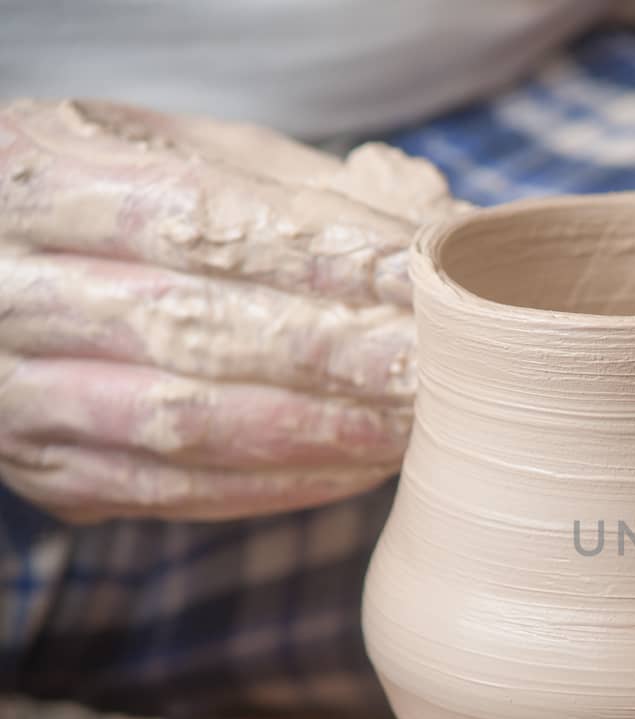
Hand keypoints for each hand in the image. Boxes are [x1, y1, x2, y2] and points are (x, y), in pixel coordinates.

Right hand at [0, 99, 460, 521]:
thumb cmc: (110, 201)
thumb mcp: (176, 153)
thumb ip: (295, 184)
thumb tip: (432, 220)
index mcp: (36, 178)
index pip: (200, 219)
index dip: (320, 253)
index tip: (419, 275)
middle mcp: (6, 289)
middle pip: (194, 326)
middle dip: (333, 351)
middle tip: (434, 364)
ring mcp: (15, 391)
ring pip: (184, 421)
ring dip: (318, 429)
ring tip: (414, 422)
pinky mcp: (46, 470)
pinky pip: (171, 491)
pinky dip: (278, 484)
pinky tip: (361, 469)